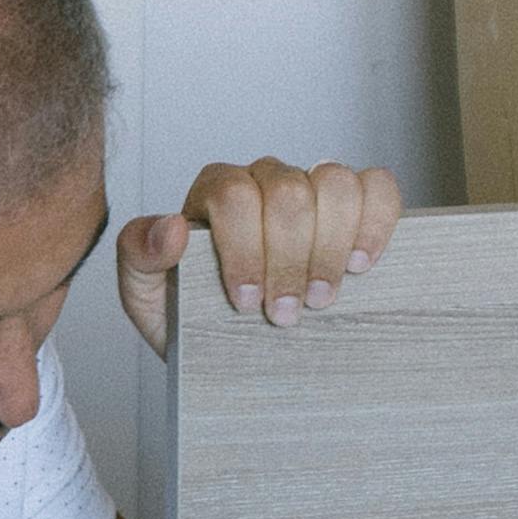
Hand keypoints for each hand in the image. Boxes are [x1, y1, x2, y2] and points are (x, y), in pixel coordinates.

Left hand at [119, 160, 403, 352]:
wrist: (229, 339)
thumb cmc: (189, 312)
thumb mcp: (146, 295)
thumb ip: (140, 257)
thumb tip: (171, 228)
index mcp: (214, 190)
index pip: (234, 195)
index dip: (245, 249)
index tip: (247, 303)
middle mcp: (264, 179)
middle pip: (289, 193)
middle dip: (290, 260)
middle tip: (286, 314)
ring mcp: (311, 187)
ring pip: (335, 183)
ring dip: (333, 246)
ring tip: (323, 297)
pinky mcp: (353, 204)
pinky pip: (377, 186)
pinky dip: (377, 220)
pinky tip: (363, 262)